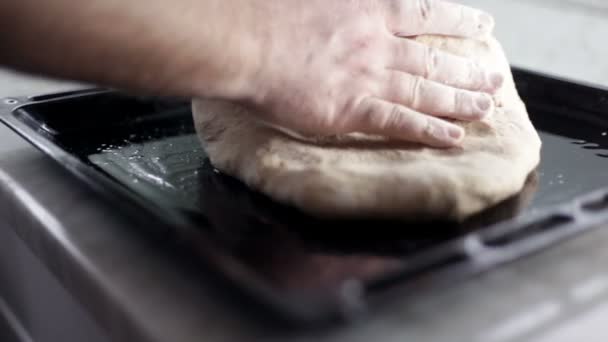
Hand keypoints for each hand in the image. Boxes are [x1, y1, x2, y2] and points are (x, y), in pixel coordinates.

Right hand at [238, 0, 502, 146]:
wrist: (247, 42)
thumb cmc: (270, 12)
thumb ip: (344, 1)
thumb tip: (354, 7)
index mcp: (369, 10)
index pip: (427, 14)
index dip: (460, 20)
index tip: (485, 26)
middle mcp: (378, 44)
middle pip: (434, 57)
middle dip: (468, 68)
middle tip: (495, 78)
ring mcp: (369, 77)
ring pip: (426, 90)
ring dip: (459, 100)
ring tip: (486, 108)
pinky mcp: (352, 110)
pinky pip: (400, 122)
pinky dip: (428, 131)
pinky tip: (453, 138)